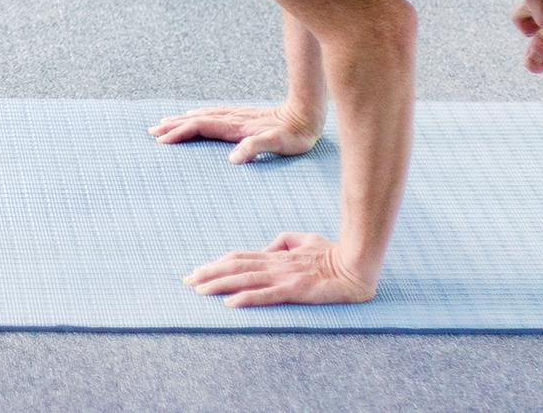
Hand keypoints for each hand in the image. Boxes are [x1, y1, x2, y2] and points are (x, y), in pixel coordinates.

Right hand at [149, 104, 320, 163]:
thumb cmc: (295, 134)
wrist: (307, 113)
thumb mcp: (279, 144)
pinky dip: (196, 117)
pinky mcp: (242, 117)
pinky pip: (211, 115)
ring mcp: (236, 116)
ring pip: (202, 116)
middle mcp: (232, 119)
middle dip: (173, 126)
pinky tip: (193, 117)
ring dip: (181, 120)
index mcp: (235, 127)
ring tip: (164, 123)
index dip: (180, 133)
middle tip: (151, 132)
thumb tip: (232, 159)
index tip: (162, 141)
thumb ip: (256, 148)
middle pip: (195, 120)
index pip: (200, 127)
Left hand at [184, 232, 377, 306]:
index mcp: (275, 254)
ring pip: (245, 279)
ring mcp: (284, 277)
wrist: (356, 263)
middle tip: (186, 282)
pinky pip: (266, 295)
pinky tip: (230, 303)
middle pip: (235, 267)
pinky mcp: (296, 290)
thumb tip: (266, 249)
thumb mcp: (303, 240)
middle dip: (208, 274)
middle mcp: (275, 264)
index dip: (216, 264)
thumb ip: (283, 242)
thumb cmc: (332, 252)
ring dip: (219, 285)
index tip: (197, 271)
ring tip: (199, 290)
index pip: (239, 258)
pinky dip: (246, 298)